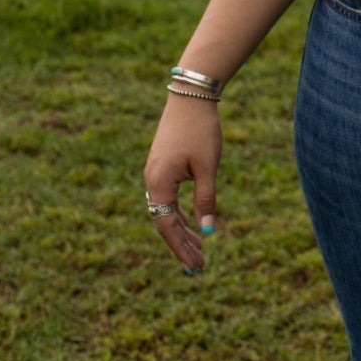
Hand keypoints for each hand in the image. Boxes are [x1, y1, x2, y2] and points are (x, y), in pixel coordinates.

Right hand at [143, 94, 222, 273]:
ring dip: (181, 230)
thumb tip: (208, 232)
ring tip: (198, 249)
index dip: (181, 248)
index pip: (167, 226)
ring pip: (165, 210)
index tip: (196, 266)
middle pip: (164, 222)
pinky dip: (180, 213)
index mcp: (159, 183)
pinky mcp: (162, 165)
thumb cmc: (201, 130)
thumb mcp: (207, 168)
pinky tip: (192, 223)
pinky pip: (167, 198)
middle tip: (199, 266)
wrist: (191, 94)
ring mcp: (155, 172)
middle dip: (181, 244)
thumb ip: (206, 200)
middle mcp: (152, 180)